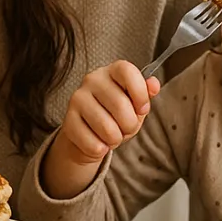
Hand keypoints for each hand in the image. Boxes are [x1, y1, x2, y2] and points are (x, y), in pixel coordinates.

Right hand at [43, 61, 159, 199]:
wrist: (88, 135)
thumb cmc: (116, 117)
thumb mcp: (135, 105)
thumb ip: (145, 94)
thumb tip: (154, 84)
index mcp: (112, 71)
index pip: (127, 71)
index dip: (140, 93)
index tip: (143, 109)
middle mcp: (92, 80)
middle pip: (120, 105)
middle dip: (130, 125)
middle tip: (125, 128)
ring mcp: (77, 99)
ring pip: (107, 128)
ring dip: (115, 139)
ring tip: (111, 135)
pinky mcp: (68, 121)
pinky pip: (94, 144)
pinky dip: (100, 149)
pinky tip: (97, 141)